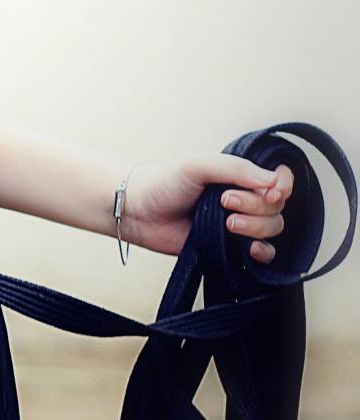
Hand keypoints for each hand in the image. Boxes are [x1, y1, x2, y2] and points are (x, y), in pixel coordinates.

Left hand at [120, 154, 294, 261]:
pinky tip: (249, 249)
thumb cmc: (164, 183)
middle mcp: (245, 198)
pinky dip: (263, 253)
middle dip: (256, 206)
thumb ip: (237, 169)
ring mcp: (239, 224)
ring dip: (254, 227)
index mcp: (240, 176)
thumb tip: (274, 182)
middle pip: (278, 207)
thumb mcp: (200, 165)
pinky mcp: (231, 248)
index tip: (269, 191)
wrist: (138, 212)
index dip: (282, 186)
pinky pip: (264, 254)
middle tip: (224, 202)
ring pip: (272, 229)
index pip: (281, 179)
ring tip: (226, 223)